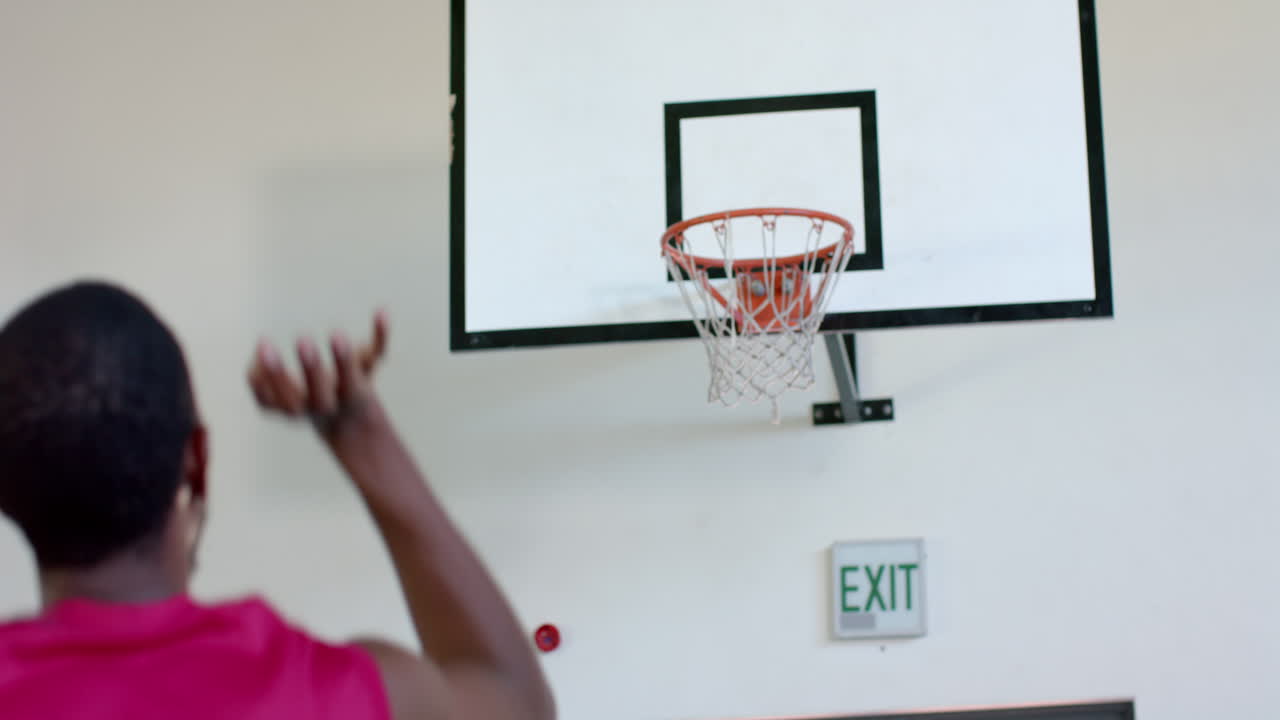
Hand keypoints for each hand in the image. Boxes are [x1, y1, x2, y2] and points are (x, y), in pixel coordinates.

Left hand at [248, 311, 388, 434]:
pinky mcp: (277, 412)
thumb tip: (383, 310)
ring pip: (285, 402)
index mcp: (351, 396)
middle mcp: (325, 409)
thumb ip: (378, 339)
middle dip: (311, 368)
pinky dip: (258, 379)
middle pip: (318, 396)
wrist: (337, 422)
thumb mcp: (369, 362)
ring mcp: (299, 413)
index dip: (344, 360)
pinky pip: (263, 399)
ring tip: (265, 343)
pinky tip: (258, 351)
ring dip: (275, 375)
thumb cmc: (353, 382)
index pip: (350, 382)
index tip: (338, 332)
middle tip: (304, 339)